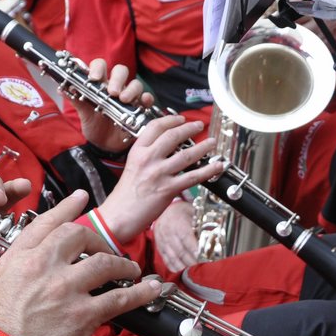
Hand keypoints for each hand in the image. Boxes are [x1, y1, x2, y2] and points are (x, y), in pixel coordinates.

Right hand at [0, 192, 161, 335]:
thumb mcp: (0, 288)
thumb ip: (22, 270)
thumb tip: (42, 264)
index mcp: (19, 260)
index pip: (46, 224)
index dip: (66, 208)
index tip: (80, 198)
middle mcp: (42, 267)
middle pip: (78, 236)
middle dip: (97, 241)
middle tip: (106, 251)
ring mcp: (64, 288)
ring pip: (104, 263)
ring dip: (122, 265)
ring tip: (130, 271)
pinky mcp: (83, 314)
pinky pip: (119, 298)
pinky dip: (139, 293)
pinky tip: (149, 290)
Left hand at [74, 57, 153, 152]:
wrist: (103, 146)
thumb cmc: (93, 125)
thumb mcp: (83, 114)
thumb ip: (76, 99)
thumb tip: (62, 88)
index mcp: (100, 84)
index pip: (100, 66)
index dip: (98, 68)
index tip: (93, 77)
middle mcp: (115, 87)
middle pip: (121, 71)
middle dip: (117, 78)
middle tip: (112, 92)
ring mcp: (129, 97)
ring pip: (135, 83)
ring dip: (131, 89)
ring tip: (123, 100)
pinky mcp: (139, 108)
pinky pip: (147, 99)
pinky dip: (146, 98)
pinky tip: (143, 102)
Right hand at [97, 114, 219, 245]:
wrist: (118, 216)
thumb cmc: (124, 196)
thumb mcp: (131, 167)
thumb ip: (146, 156)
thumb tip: (167, 149)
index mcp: (137, 152)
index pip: (155, 127)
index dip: (171, 120)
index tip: (181, 119)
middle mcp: (148, 159)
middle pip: (173, 136)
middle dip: (190, 128)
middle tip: (200, 126)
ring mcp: (159, 174)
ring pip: (187, 154)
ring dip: (203, 147)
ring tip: (211, 142)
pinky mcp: (168, 189)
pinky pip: (193, 176)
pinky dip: (208, 170)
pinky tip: (217, 166)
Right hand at [150, 197, 200, 274]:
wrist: (165, 211)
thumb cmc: (183, 212)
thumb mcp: (193, 212)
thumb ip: (201, 223)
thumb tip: (215, 234)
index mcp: (177, 222)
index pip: (186, 237)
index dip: (194, 249)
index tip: (203, 257)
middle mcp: (168, 232)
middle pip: (180, 251)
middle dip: (192, 262)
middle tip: (202, 268)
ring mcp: (162, 241)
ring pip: (172, 257)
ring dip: (183, 267)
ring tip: (193, 273)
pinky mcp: (160, 247)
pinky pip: (166, 260)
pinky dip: (174, 267)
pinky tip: (181, 272)